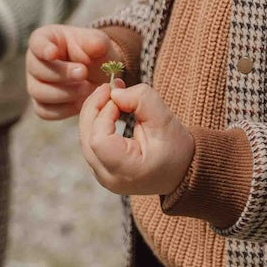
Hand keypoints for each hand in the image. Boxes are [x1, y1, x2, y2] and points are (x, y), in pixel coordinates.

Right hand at [26, 25, 122, 119]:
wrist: (99, 76)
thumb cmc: (95, 53)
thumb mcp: (99, 43)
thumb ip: (96, 43)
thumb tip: (95, 46)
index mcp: (45, 40)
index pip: (37, 42)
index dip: (43, 49)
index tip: (53, 53)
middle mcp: (34, 62)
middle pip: (37, 70)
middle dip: (61, 74)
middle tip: (83, 73)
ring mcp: (35, 85)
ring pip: (39, 92)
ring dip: (64, 93)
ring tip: (87, 89)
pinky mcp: (42, 105)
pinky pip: (45, 111)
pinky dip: (64, 109)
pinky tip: (81, 102)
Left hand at [78, 82, 194, 195]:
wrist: (181, 171)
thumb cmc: (176, 149)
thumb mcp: (164, 120)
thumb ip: (141, 100)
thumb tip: (114, 92)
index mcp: (126, 171)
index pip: (99, 139)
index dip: (104, 113)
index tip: (119, 98)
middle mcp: (109, 178)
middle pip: (86, 138)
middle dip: (94, 108)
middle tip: (108, 88)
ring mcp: (102, 176)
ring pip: (84, 138)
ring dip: (94, 113)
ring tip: (110, 96)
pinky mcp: (100, 169)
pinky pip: (89, 141)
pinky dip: (96, 122)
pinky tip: (109, 109)